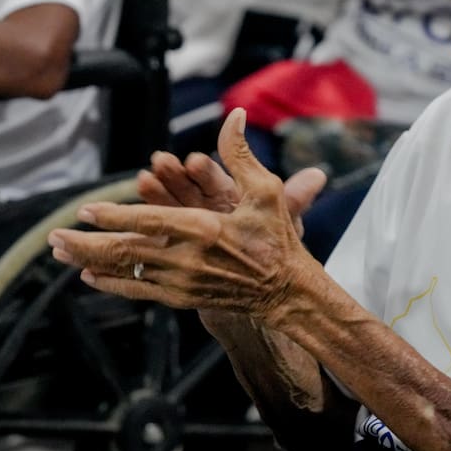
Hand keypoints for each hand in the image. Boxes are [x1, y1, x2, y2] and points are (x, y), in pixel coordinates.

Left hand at [48, 109, 324, 320]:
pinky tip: (89, 275)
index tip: (85, 210)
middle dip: (85, 244)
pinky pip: (138, 290)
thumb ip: (241, 153)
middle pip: (125, 252)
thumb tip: (235, 115)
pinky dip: (111, 283)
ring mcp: (181, 282)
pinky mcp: (181, 297)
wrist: (285, 292)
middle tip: (53, 236)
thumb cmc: (276, 238)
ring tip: (59, 252)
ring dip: (89, 261)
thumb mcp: (265, 191)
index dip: (114, 216)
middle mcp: (186, 259)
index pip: (148, 221)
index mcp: (204, 229)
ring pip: (125, 272)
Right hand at [138, 149, 325, 236]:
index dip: (206, 170)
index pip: (215, 178)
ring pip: (169, 211)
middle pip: (186, 189)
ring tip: (144, 181)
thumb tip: (320, 174)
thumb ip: (298, 197)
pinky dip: (145, 232)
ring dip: (156, 196)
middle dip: (173, 176)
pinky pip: (157, 239)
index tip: (196, 160)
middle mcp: (208, 209)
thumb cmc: (277, 249)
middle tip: (160, 162)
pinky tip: (131, 223)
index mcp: (232, 198)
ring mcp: (190, 229)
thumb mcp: (286, 221)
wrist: (263, 289)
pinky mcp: (178, 251)